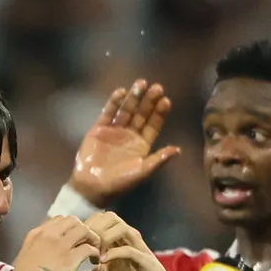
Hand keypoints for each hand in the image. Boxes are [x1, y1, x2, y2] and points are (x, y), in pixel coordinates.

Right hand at [7, 216, 101, 270]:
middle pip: (74, 220)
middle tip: (87, 241)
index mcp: (39, 232)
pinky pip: (88, 248)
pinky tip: (94, 260)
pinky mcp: (70, 258)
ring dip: (92, 238)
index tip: (73, 238)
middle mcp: (50, 234)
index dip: (70, 227)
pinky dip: (95, 252)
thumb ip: (39, 245)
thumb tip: (47, 248)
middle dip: (83, 229)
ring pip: (84, 230)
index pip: (60, 219)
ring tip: (94, 249)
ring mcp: (61, 245)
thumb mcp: (28, 252)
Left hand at [64, 211, 177, 270]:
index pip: (98, 219)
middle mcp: (127, 235)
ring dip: (104, 237)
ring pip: (120, 227)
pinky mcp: (143, 258)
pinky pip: (128, 249)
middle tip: (82, 246)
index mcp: (116, 236)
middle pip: (109, 216)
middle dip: (93, 229)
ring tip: (93, 254)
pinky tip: (102, 262)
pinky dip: (114, 253)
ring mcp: (137, 244)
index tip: (74, 243)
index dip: (85, 227)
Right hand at [70, 80, 182, 204]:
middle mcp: (130, 136)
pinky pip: (108, 113)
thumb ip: (159, 160)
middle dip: (149, 101)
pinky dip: (114, 102)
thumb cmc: (119, 183)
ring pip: (126, 110)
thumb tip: (178, 150)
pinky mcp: (99, 129)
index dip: (159, 113)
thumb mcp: (142, 171)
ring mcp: (114, 131)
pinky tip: (121, 92)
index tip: (166, 100)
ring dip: (133, 97)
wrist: (92, 187)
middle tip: (157, 87)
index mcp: (142, 145)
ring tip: (141, 83)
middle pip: (141, 114)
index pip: (153, 125)